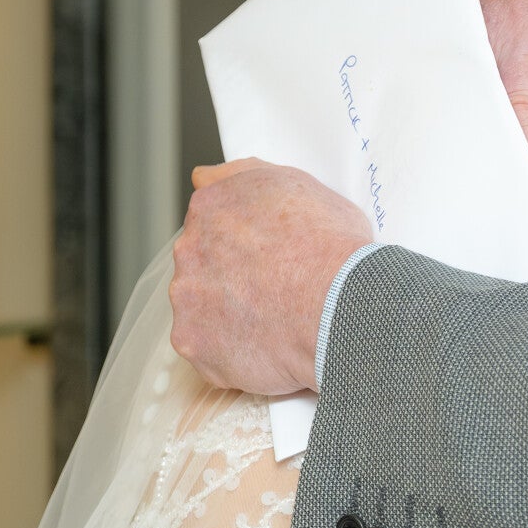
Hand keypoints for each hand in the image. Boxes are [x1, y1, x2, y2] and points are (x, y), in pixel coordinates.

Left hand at [169, 158, 372, 393]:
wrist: (340, 306)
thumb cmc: (330, 244)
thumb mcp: (298, 184)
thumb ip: (241, 176)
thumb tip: (202, 177)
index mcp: (211, 207)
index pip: (212, 220)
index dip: (243, 239)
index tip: (269, 253)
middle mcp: (188, 250)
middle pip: (201, 264)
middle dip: (230, 275)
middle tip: (275, 287)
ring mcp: (187, 299)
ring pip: (201, 308)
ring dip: (229, 314)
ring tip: (275, 320)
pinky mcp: (194, 344)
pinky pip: (208, 349)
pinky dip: (231, 351)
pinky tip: (266, 345)